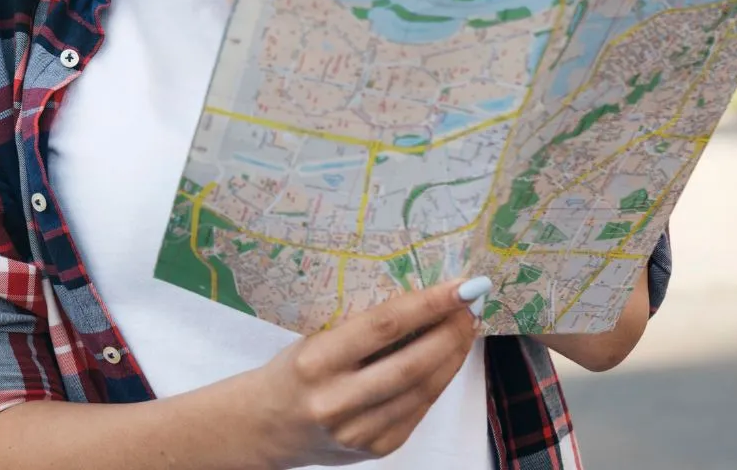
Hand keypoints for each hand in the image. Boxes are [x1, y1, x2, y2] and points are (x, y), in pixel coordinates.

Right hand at [231, 277, 487, 467]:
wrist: (264, 427)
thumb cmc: (291, 372)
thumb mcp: (311, 341)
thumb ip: (360, 332)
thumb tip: (423, 305)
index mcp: (315, 361)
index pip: (383, 326)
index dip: (428, 305)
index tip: (460, 287)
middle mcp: (337, 400)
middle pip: (412, 363)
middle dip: (450, 332)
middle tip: (471, 306)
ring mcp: (359, 431)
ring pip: (422, 390)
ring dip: (451, 357)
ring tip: (465, 330)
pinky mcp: (376, 448)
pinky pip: (417, 411)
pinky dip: (436, 383)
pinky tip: (445, 362)